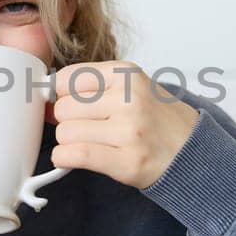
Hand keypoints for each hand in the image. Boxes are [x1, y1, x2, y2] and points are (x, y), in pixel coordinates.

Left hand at [50, 62, 199, 188]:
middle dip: (66, 121)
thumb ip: (90, 85)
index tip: (66, 104)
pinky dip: (64, 159)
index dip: (60, 95)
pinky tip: (75, 158)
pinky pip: (75, 155)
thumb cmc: (156, 120)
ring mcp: (129, 131)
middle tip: (86, 128)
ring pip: (66, 133)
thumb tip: (42, 95)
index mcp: (126, 74)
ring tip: (92, 143)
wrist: (193, 151)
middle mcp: (129, 99)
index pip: (66, 79)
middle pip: (63, 108)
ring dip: (69, 142)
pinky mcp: (127, 161)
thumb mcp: (130, 86)